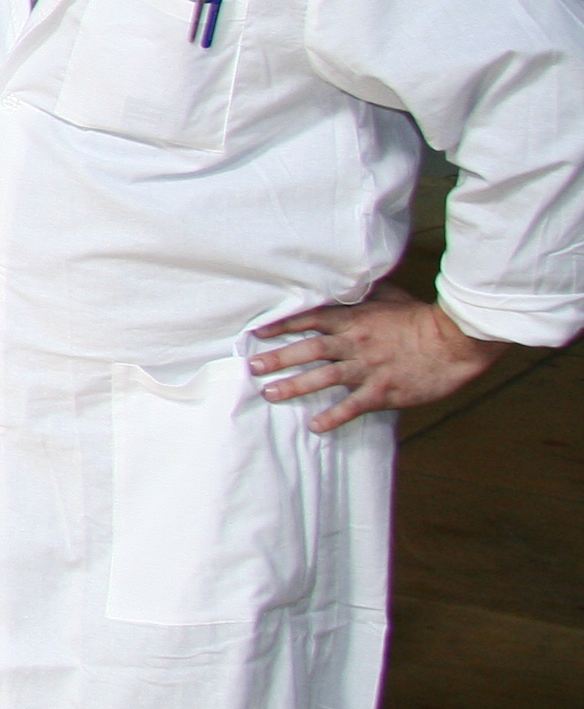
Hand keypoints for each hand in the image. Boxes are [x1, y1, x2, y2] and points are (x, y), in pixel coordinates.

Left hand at [250, 295, 502, 431]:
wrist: (455, 343)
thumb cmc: (423, 318)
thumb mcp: (392, 297)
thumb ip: (366, 293)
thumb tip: (348, 282)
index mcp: (356, 320)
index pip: (311, 320)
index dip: (282, 327)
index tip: (258, 334)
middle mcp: (356, 343)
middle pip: (309, 350)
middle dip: (278, 358)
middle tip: (253, 366)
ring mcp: (368, 368)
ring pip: (324, 377)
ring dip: (295, 386)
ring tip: (271, 393)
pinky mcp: (384, 391)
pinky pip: (353, 406)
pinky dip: (333, 417)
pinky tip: (315, 426)